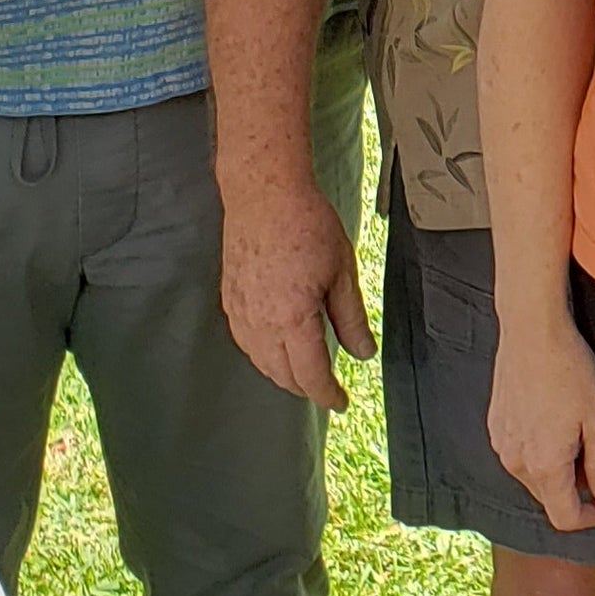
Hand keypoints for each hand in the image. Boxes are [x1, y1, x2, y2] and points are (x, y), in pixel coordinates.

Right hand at [217, 173, 371, 407]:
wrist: (264, 193)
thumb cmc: (306, 224)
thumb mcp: (342, 272)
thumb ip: (351, 318)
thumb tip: (363, 353)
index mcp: (292, 319)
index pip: (310, 374)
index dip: (327, 395)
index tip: (341, 402)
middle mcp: (261, 322)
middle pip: (282, 374)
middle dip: (306, 388)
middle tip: (326, 390)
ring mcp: (241, 311)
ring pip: (260, 361)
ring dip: (282, 375)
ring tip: (303, 374)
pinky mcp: (230, 298)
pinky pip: (245, 341)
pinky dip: (262, 355)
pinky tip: (275, 348)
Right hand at [489, 320, 594, 531]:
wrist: (532, 332)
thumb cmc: (569, 370)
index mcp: (545, 465)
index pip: (565, 518)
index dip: (593, 517)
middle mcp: (516, 462)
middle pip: (549, 499)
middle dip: (576, 489)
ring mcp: (502, 445)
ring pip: (534, 477)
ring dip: (557, 468)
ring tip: (574, 431)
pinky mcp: (496, 428)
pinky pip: (520, 454)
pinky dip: (539, 450)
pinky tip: (553, 419)